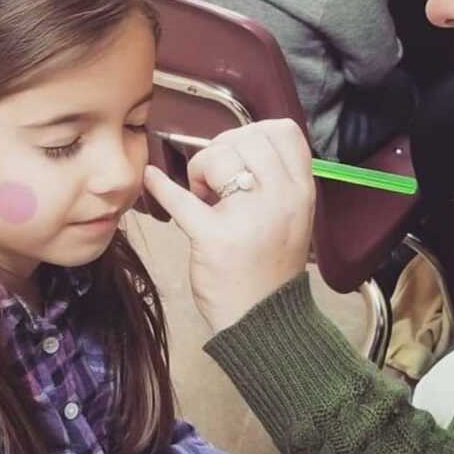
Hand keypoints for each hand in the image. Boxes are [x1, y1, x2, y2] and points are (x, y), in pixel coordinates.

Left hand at [142, 120, 314, 333]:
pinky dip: (161, 186)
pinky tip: (151, 179)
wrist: (263, 322)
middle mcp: (282, 200)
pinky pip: (181, 199)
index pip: (284, 131)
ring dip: (200, 168)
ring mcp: (250, 218)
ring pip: (218, 158)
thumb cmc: (270, 265)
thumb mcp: (291, 216)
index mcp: (302, 192)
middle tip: (213, 179)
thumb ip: (274, 179)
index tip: (237, 153)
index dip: (254, 132)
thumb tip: (233, 142)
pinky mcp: (214, 238)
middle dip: (221, 149)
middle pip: (246, 138)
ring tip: (200, 195)